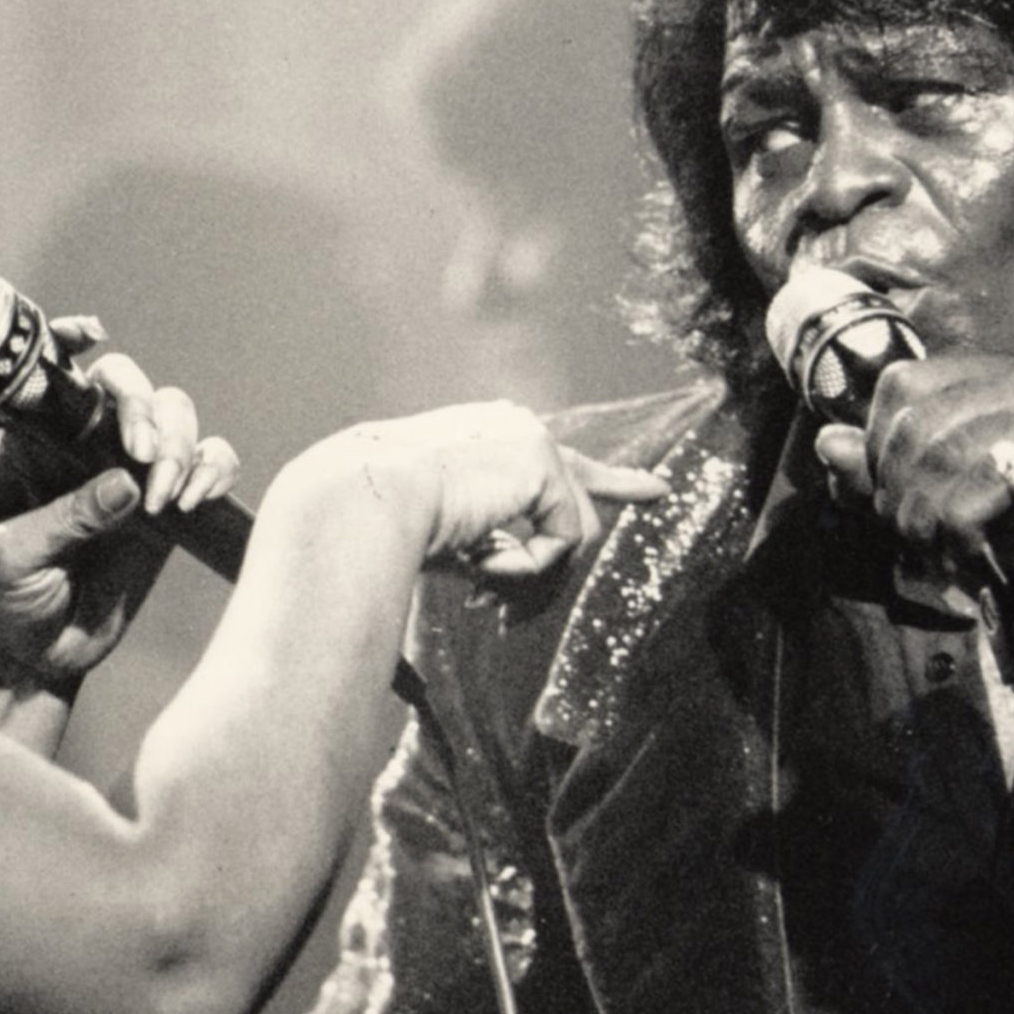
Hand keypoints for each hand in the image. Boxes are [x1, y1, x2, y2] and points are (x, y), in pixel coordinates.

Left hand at [0, 318, 241, 692]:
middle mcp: (86, 445)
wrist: (31, 660)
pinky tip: (195, 502)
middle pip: (131, 388)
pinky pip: (210, 469)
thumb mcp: (16, 557)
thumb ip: (68, 518)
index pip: (56, 374)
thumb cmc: (1, 601)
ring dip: (183, 446)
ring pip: (178, 420)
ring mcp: (131, 474)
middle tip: (146, 456)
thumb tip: (125, 484)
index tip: (92, 335)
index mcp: (34, 441)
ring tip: (167, 497)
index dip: (71, 342)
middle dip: (146, 410)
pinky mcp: (169, 511)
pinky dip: (215, 472)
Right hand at [303, 400, 669, 581]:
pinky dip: (523, 568)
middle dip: (579, 534)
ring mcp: (531, 439)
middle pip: (576, 498)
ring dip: (526, 573)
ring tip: (477, 581)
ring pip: (571, 535)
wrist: (359, 503)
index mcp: (485, 439)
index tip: (654, 490)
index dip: (611, 482)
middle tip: (570, 560)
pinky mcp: (542, 462)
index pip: (558, 464)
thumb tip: (530, 585)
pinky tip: (481, 560)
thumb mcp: (449, 532)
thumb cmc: (381, 526)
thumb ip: (495, 543)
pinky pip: (562, 543)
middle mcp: (514, 428)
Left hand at [810, 352, 1013, 621]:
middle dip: (897, 489)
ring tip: (937, 547)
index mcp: (996, 373)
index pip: (902, 382)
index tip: (889, 494)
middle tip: (913, 533)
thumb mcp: (935, 495)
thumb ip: (881, 469)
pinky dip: (958, 529)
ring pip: (941, 454)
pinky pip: (977, 488)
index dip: (878, 443)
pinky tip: (969, 551)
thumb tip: (827, 442)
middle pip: (915, 421)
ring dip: (924, 516)